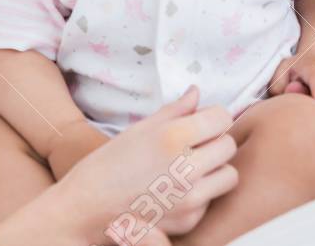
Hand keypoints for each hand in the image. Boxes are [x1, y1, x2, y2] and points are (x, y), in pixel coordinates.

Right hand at [56, 86, 238, 243]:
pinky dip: (200, 194)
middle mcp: (187, 169)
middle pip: (228, 145)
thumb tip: (197, 93)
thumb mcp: (138, 129)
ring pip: (228, 175)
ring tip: (189, 167)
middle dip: (215, 141)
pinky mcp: (190, 221)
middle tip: (194, 144)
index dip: (212, 116)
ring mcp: (191, 199)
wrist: (86, 208)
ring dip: (214, 169)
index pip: (221, 118)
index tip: (202, 121)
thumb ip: (174, 110)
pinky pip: (211, 200)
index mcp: (174, 138)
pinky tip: (175, 190)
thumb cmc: (107, 164)